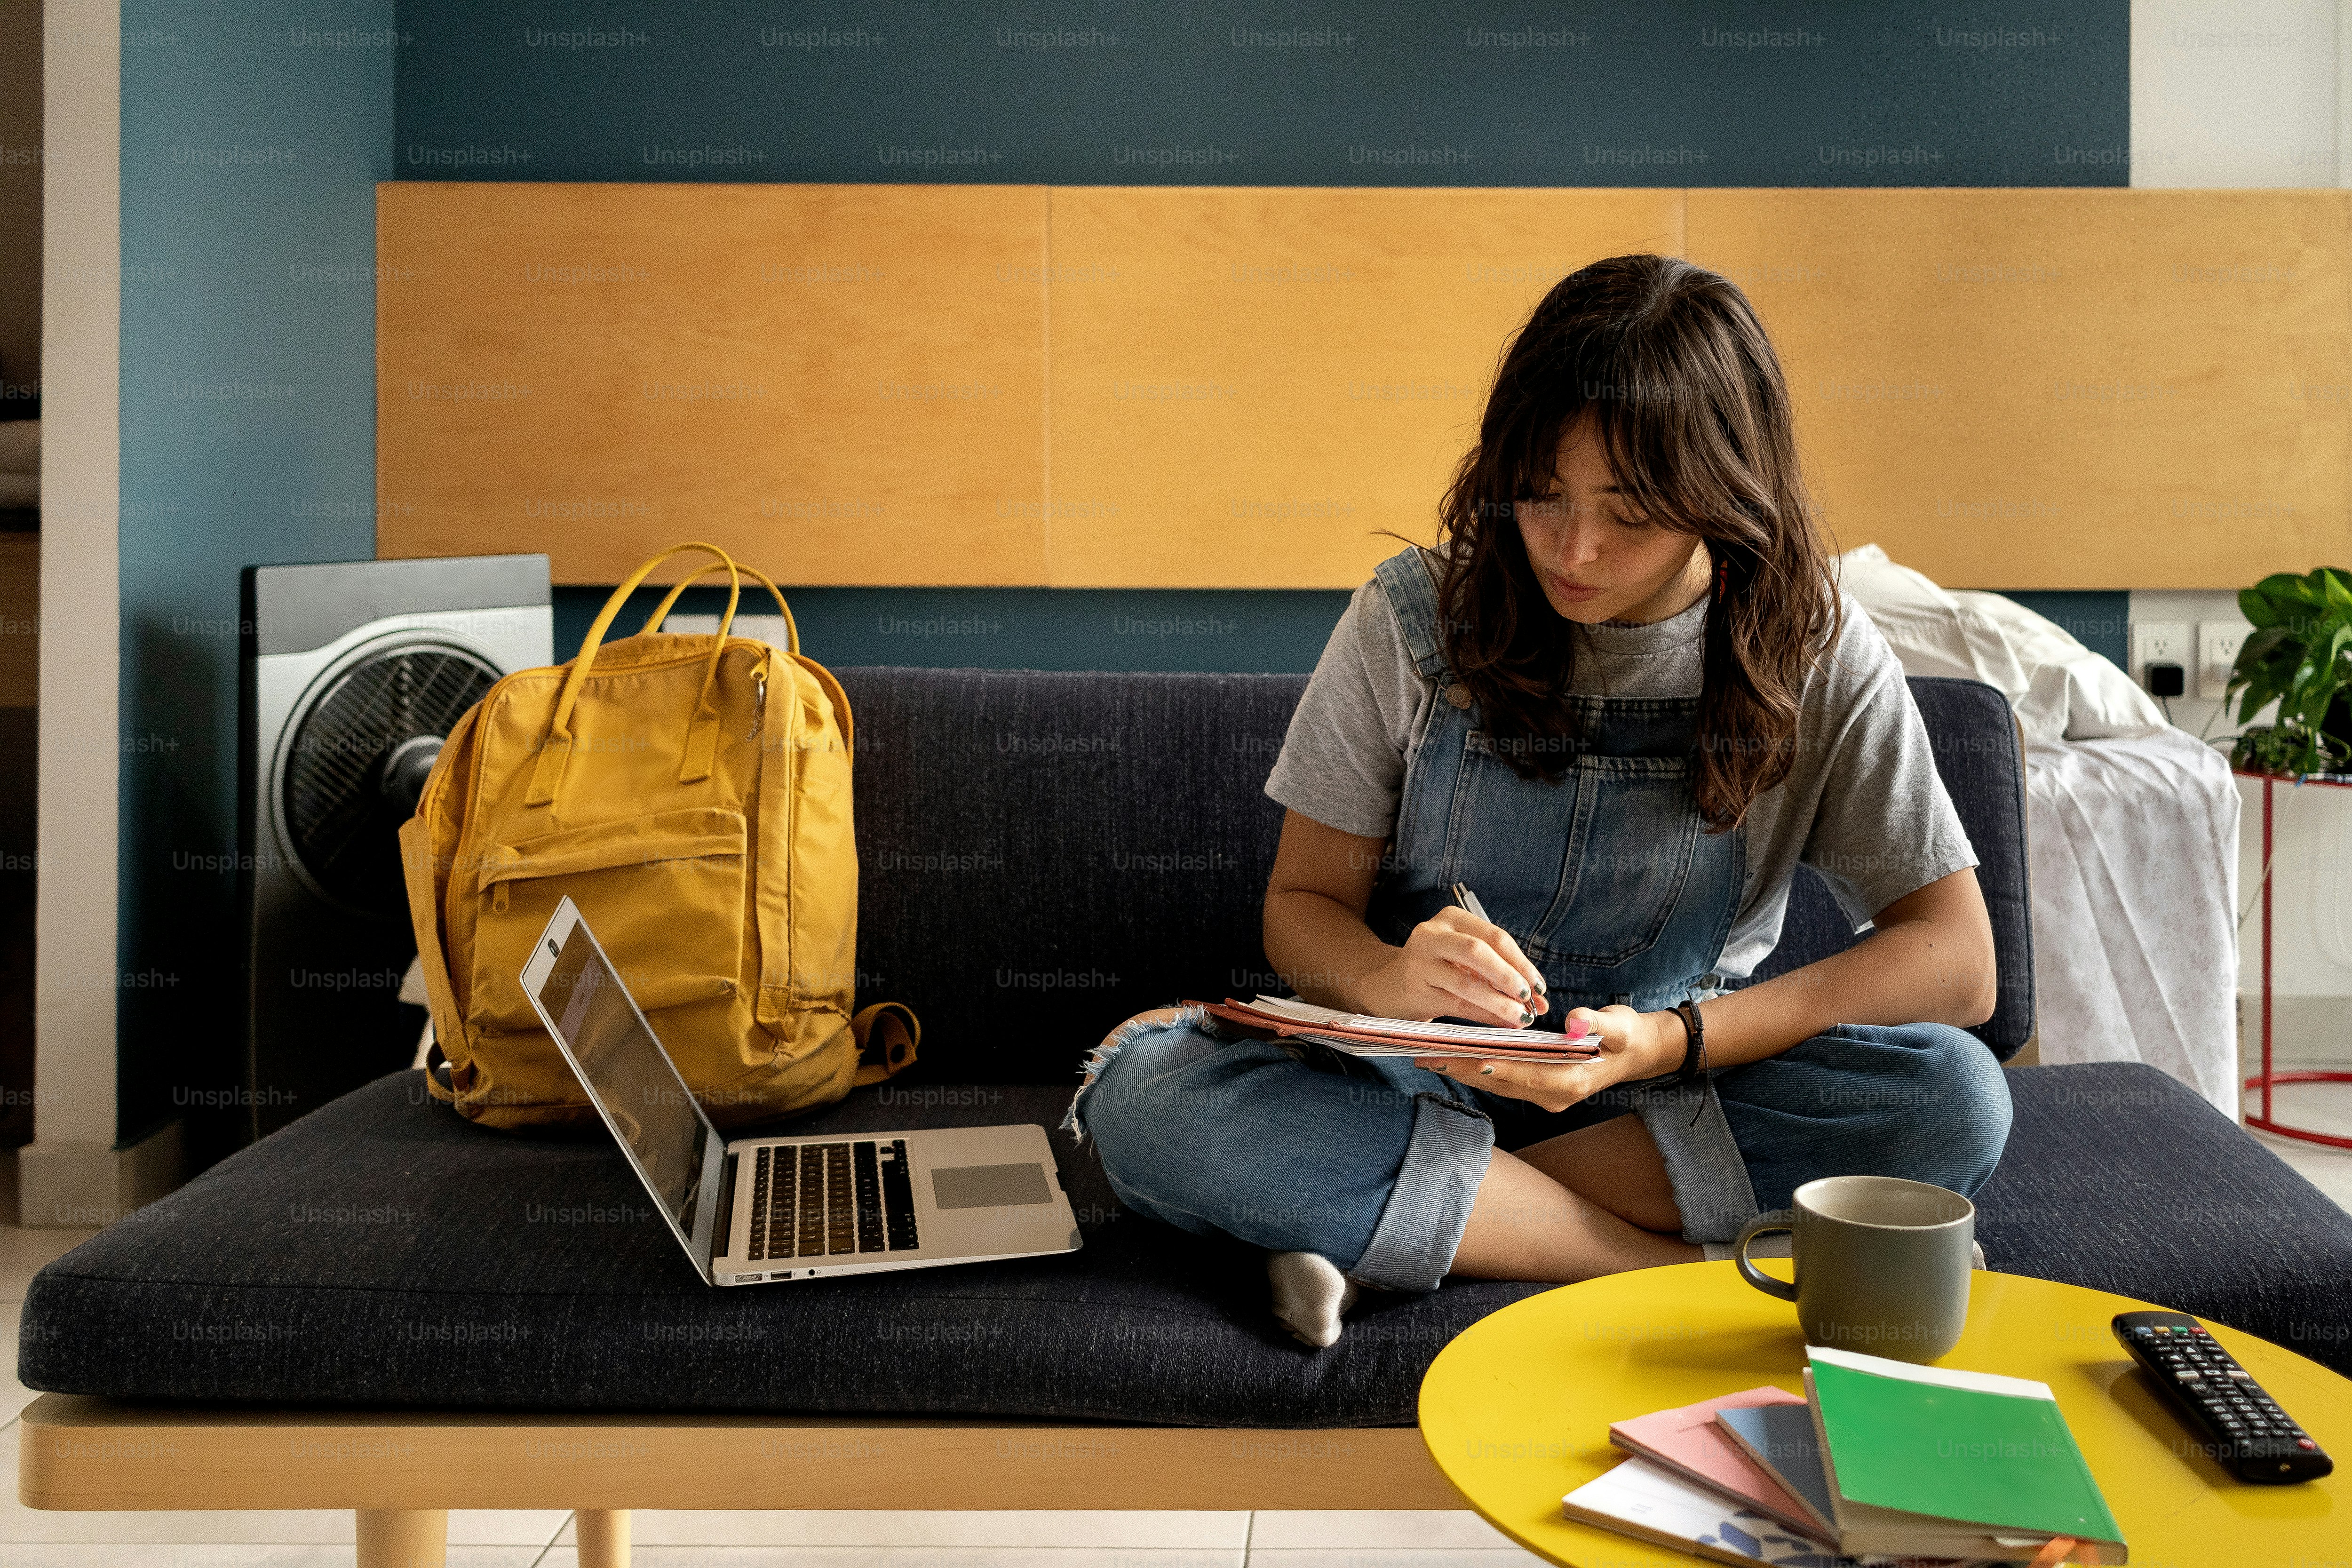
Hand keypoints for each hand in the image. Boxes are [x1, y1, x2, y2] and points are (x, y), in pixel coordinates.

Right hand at [1360, 906, 1547, 1026]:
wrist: (1389, 986)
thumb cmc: (1439, 971)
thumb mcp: (1465, 961)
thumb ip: (1500, 974)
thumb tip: (1540, 1000)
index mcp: (1451, 918)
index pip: (1494, 936)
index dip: (1521, 961)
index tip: (1540, 986)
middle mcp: (1432, 934)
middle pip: (1478, 952)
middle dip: (1509, 976)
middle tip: (1530, 998)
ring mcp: (1419, 962)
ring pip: (1466, 982)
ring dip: (1499, 1002)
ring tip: (1520, 1017)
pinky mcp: (1414, 989)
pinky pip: (1456, 1004)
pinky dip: (1483, 1015)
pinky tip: (1500, 1024)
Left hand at [1413, 1005, 1684, 1112]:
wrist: (1638, 1052)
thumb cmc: (1628, 1036)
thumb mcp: (1621, 1026)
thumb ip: (1598, 1023)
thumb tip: (1577, 1020)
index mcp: (1570, 1082)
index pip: (1522, 1074)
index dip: (1490, 1065)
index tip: (1459, 1055)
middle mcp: (1553, 1095)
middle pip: (1500, 1081)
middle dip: (1463, 1068)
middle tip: (1425, 1054)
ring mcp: (1545, 1094)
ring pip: (1496, 1082)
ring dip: (1464, 1069)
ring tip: (1429, 1054)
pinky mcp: (1539, 1086)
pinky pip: (1502, 1079)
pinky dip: (1478, 1067)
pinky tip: (1456, 1054)